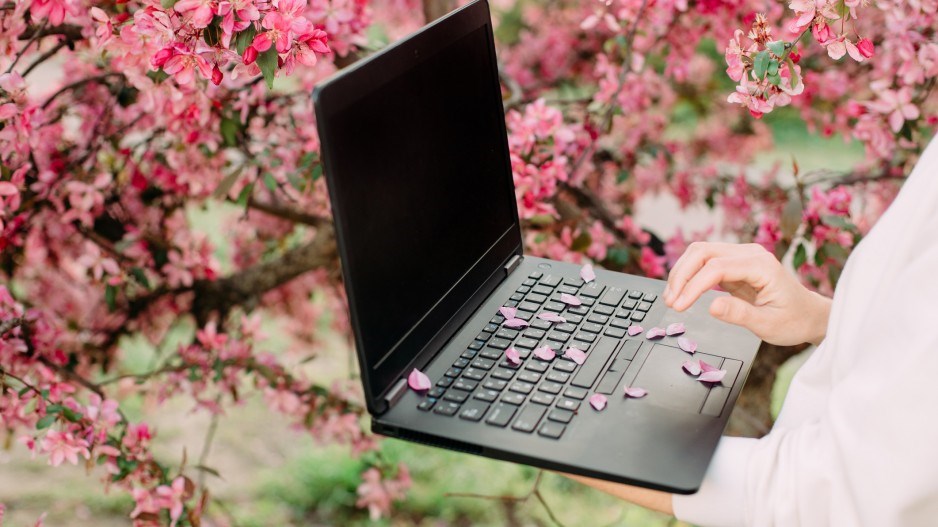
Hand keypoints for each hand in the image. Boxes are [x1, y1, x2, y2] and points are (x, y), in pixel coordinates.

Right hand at [664, 242, 831, 345]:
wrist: (808, 315)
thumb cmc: (793, 320)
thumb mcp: (768, 325)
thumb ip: (740, 315)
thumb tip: (711, 307)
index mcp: (761, 265)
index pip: (716, 267)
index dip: (693, 286)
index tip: (679, 306)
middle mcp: (750, 253)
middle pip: (703, 252)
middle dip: (681, 275)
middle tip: (670, 301)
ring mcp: (741, 255)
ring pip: (700, 253)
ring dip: (681, 273)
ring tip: (671, 297)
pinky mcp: (734, 263)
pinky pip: (704, 262)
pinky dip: (689, 275)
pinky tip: (681, 292)